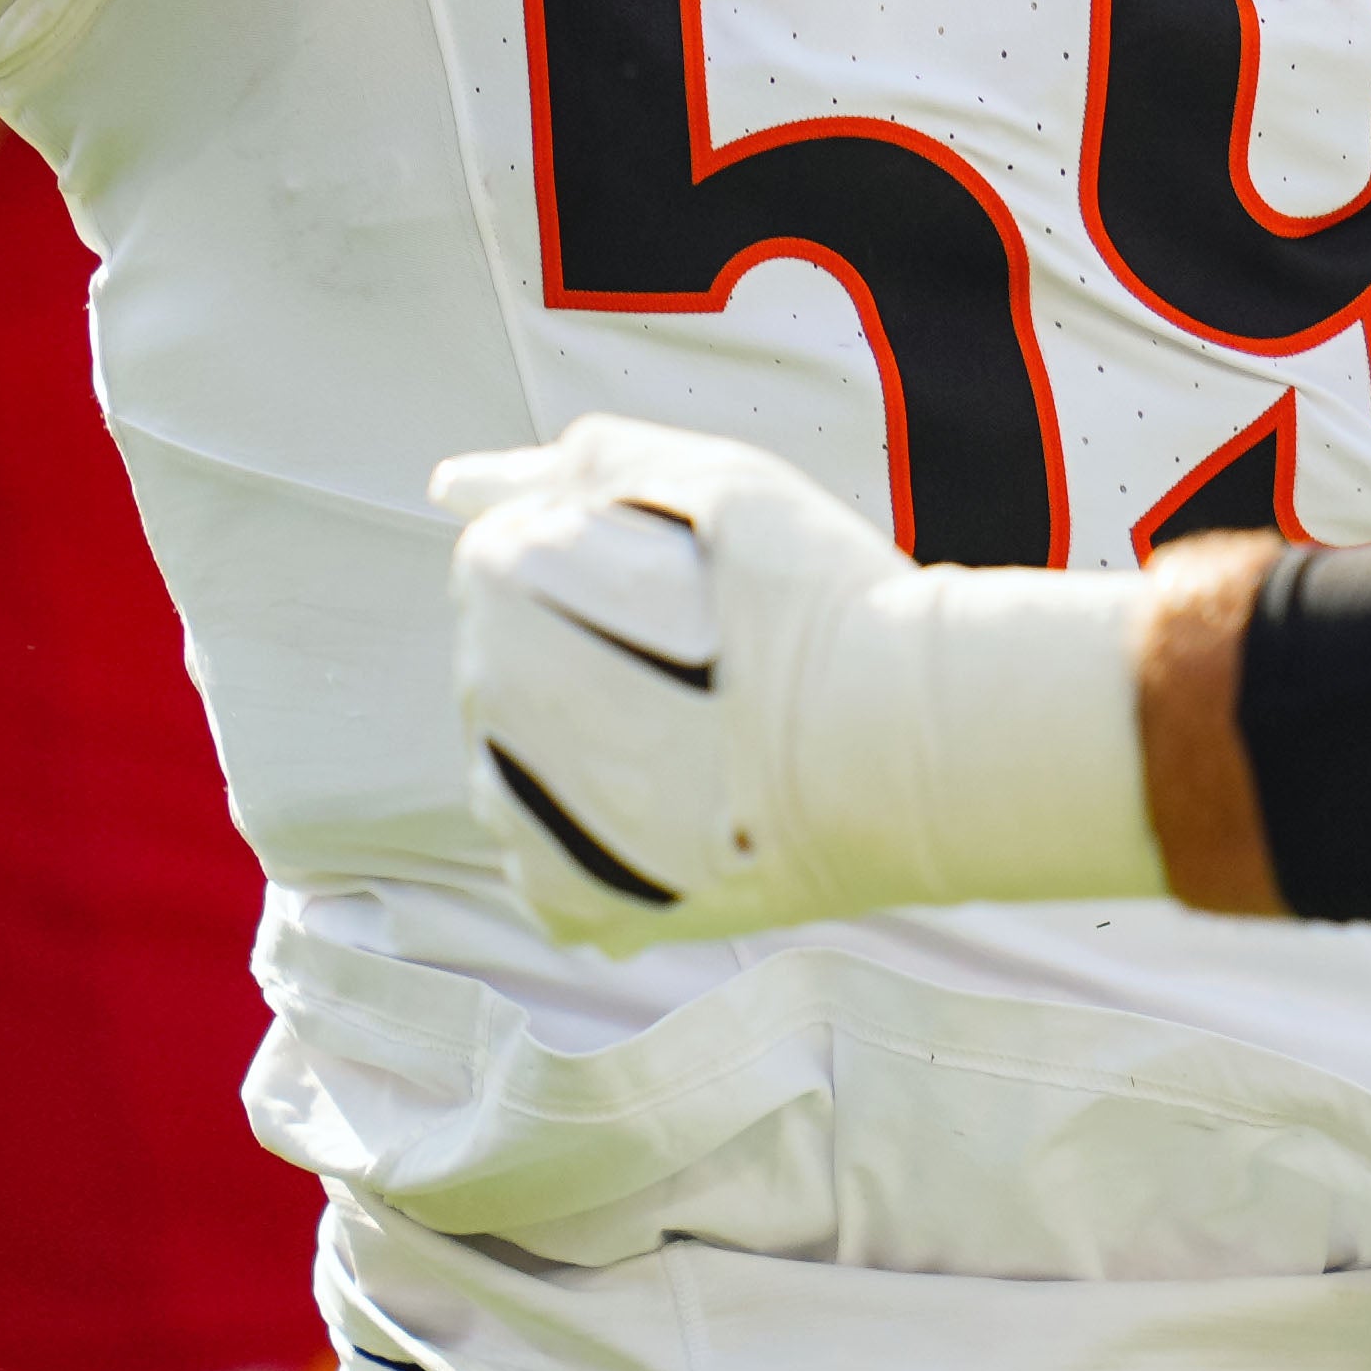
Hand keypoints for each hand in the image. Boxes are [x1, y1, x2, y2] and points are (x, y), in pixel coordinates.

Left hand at [434, 416, 1165, 951]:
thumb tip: (454, 483)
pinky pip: (545, 860)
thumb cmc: (819, 601)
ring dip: (585, 745)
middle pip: (508, 660)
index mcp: (502, 576)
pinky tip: (680, 812)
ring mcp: (521, 807)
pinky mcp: (570, 901)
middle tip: (716, 665)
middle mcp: (485, 692)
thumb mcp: (712, 484)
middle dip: (585, 656)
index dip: (604, 568)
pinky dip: (602, 838)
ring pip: (514, 761)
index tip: (693, 591)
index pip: (505, 556)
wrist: (916, 751)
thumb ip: (579, 469)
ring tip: (703, 736)